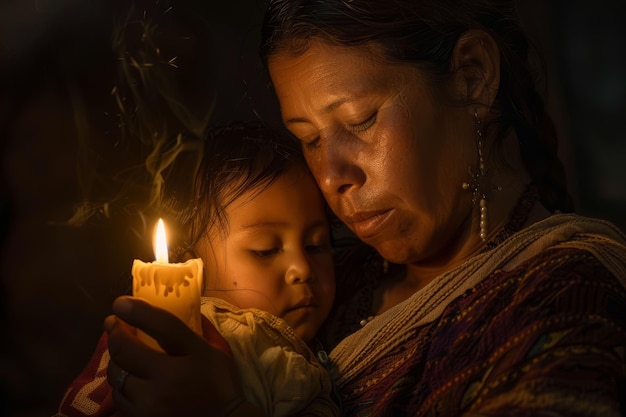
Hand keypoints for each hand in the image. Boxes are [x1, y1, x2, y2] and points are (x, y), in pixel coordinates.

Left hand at [105, 296, 253, 416]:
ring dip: (116, 360)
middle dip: (114, 333)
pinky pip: (118, 397)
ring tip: (121, 352)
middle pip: (125, 350)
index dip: (136, 311)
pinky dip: (120, 384)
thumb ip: (201, 327)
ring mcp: (150, 404)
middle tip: (113, 324)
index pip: (161, 325)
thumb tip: (184, 305)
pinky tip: (128, 377)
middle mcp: (167, 379)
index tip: (120, 302)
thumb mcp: (218, 350)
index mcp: (192, 356)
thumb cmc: (221, 383)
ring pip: (116, 374)